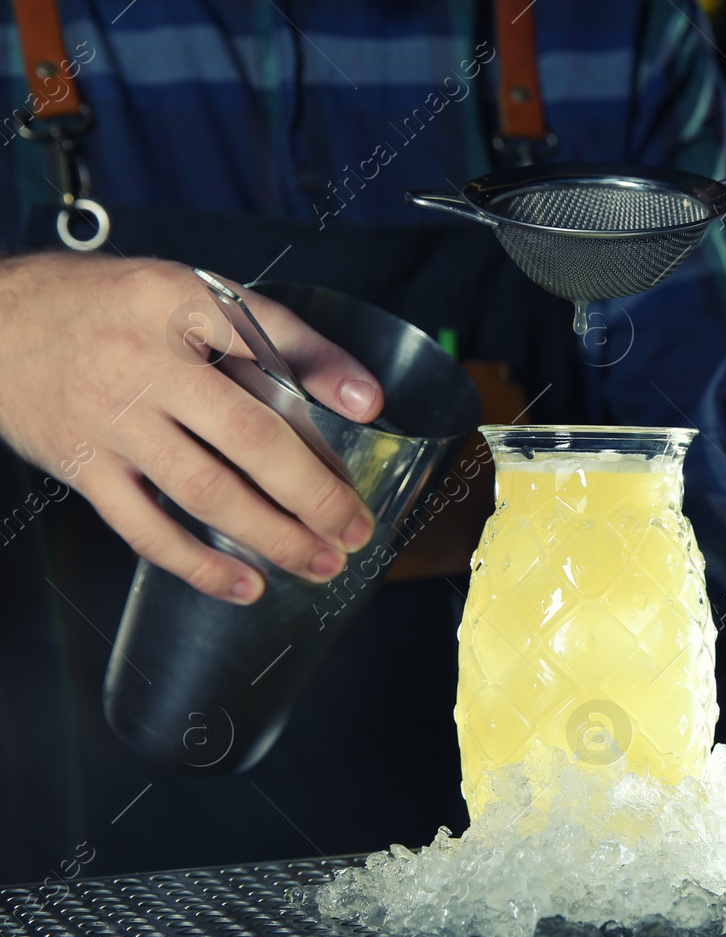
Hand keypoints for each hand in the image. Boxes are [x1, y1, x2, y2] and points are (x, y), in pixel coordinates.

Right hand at [0, 253, 382, 602]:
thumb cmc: (104, 310)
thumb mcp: (179, 292)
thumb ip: (264, 334)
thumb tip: (360, 397)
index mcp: (174, 301)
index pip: (262, 332)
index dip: (321, 368)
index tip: (370, 408)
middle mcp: (143, 361)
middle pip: (247, 433)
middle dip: (313, 489)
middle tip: (357, 526)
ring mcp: (110, 420)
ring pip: (204, 490)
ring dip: (272, 535)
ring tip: (321, 562)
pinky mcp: (82, 467)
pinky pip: (146, 528)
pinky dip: (199, 563)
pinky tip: (245, 584)